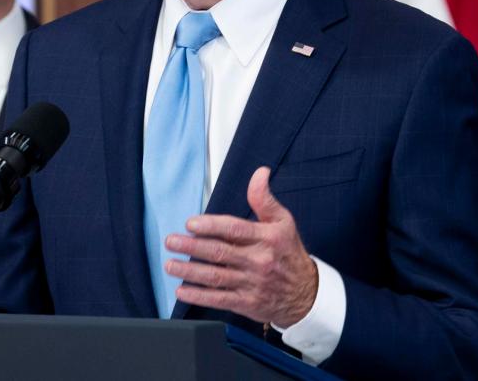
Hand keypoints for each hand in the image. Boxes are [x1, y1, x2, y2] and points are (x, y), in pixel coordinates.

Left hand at [165, 166, 317, 326]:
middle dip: (192, 247)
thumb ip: (265, 199)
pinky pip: (219, 299)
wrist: (306, 294)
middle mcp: (258, 261)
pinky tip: (182, 290)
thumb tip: (260, 173)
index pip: (235, 229)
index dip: (211, 226)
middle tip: (171, 241)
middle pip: (220, 253)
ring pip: (216, 276)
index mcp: (267, 238)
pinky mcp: (247, 303)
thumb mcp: (283, 222)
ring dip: (190, 271)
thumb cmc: (289, 253)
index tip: (190, 224)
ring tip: (170, 264)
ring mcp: (252, 283)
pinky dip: (199, 296)